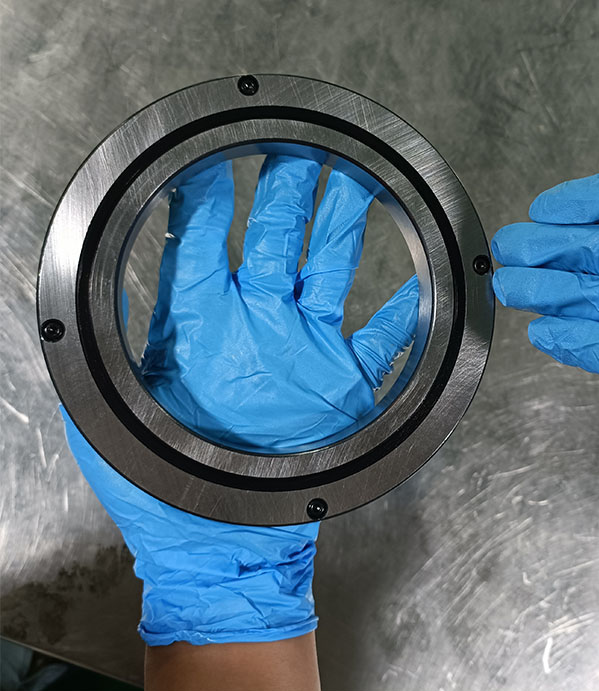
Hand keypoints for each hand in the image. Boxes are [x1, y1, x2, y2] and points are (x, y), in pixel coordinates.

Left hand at [63, 152, 417, 645]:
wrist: (221, 544)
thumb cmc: (163, 487)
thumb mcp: (114, 414)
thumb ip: (112, 349)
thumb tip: (94, 293)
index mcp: (200, 330)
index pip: (201, 249)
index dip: (205, 204)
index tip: (210, 162)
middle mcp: (256, 327)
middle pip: (275, 242)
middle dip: (285, 192)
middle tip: (294, 147)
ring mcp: (303, 350)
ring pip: (329, 272)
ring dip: (342, 228)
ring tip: (355, 181)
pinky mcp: (343, 384)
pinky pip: (380, 344)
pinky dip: (398, 317)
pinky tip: (413, 285)